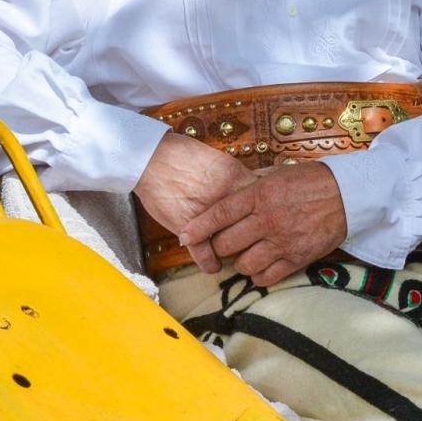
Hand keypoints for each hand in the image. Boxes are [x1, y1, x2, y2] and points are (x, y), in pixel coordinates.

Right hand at [133, 133, 256, 271]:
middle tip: (259, 243)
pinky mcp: (189, 229)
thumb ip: (237, 177)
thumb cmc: (183, 154)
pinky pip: (205, 254)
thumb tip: (256, 187)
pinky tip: (213, 266)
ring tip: (240, 257)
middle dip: (258, 235)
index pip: (265, 201)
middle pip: (253, 224)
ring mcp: (208, 216)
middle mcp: (226, 198)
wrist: (151, 157)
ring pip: (233, 242)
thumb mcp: (219, 160)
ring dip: (236, 251)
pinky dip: (210, 263)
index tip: (270, 220)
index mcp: (236, 178)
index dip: (269, 213)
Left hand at [178, 161, 346, 285]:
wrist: (349, 195)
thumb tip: (228, 194)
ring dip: (240, 262)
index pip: (219, 214)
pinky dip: (258, 274)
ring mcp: (282, 241)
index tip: (184, 236)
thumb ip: (251, 186)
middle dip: (219, 246)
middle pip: (226, 244)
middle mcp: (267, 219)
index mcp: (260, 194)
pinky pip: (266, 277)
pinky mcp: (297, 258)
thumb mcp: (277, 174)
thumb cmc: (312, 181)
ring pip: (243, 264)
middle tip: (222, 244)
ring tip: (245, 254)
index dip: (198, 228)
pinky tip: (261, 265)